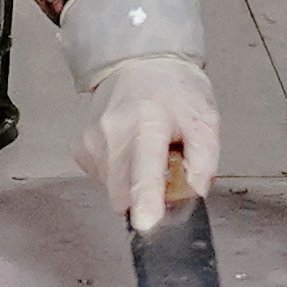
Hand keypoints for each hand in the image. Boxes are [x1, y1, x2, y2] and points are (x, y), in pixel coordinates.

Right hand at [60, 0, 218, 225]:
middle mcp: (111, 132)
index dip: (147, 200)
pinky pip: (104, 180)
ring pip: (115, 190)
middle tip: (167, 171)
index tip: (146, 224)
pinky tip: (131, 151)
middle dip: (147, 197)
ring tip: (149, 153)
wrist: (139, 62)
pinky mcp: (80, 149)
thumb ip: (204, 158)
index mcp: (146, 122)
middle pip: (126, 192)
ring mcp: (91, 141)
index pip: (144, 169)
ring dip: (134, 184)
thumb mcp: (205, 118)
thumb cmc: (175, 91)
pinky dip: (121, 175)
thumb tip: (195, 192)